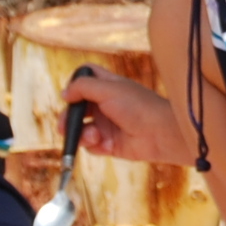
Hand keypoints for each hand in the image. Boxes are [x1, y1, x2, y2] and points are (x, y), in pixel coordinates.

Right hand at [64, 70, 192, 164]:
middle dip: (68, 118)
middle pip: (77, 108)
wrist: (161, 133)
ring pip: (81, 129)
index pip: (85, 79)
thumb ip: (83, 87)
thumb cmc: (139, 106)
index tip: (70, 95)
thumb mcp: (108, 89)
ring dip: (81, 134)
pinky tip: (105, 144)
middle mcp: (106, 104)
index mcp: (107, 86)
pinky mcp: (110, 144)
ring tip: (93, 136)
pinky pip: (91, 146)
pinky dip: (94, 145)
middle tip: (64, 126)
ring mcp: (107, 125)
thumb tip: (64, 93)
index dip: (75, 85)